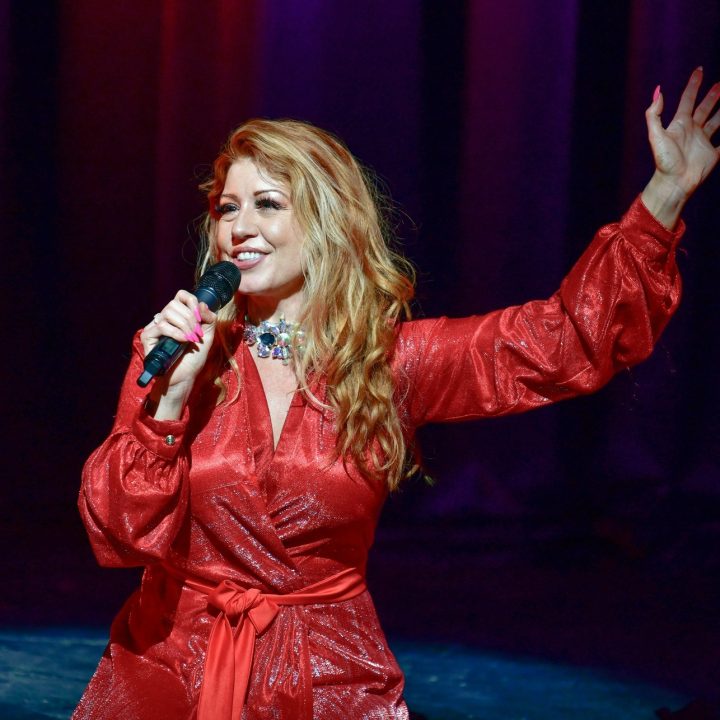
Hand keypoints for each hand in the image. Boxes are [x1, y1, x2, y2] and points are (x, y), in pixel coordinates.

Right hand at [140, 290, 216, 397]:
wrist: (185, 376)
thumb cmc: (194, 358)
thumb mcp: (207, 336)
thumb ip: (208, 319)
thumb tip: (202, 304)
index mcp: (178, 316)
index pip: (180, 296)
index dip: (191, 301)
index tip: (200, 316)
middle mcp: (164, 319)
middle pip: (174, 303)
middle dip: (191, 318)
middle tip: (197, 333)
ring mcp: (155, 327)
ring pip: (168, 313)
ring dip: (185, 325)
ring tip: (192, 339)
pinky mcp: (148, 337)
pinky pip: (161, 326)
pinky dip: (176, 333)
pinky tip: (184, 341)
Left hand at [646, 67, 719, 196]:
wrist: (674, 183)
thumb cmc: (664, 161)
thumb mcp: (656, 135)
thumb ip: (654, 114)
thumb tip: (658, 91)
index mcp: (680, 124)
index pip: (688, 99)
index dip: (693, 85)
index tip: (699, 70)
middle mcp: (692, 130)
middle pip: (705, 108)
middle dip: (713, 95)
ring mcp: (703, 141)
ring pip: (718, 121)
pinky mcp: (713, 153)